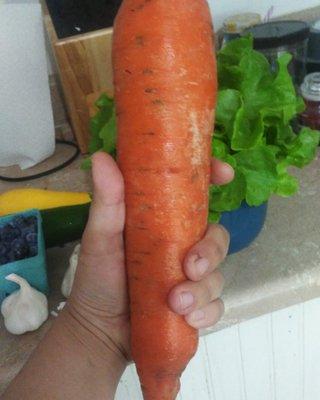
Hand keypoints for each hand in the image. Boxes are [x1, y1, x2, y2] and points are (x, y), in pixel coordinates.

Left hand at [67, 153, 232, 364]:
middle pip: (217, 236)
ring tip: (177, 303)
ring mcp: (190, 276)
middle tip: (190, 267)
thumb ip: (106, 201)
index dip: (213, 177)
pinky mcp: (195, 304)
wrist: (99, 329)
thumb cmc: (98, 276)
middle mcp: (182, 244)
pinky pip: (216, 305)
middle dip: (210, 251)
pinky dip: (207, 312)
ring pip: (218, 274)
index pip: (196, 192)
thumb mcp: (100, 236)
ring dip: (203, 290)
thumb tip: (101, 156)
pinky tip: (188, 319)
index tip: (224, 174)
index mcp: (164, 220)